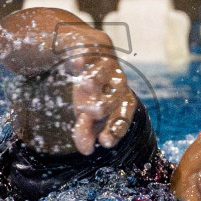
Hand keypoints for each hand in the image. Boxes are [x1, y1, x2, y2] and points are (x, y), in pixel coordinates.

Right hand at [59, 36, 136, 154]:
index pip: (123, 117)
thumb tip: (85, 152)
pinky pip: (88, 53)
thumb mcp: (87, 113)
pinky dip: (82, 58)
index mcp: (122, 102)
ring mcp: (107, 65)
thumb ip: (86, 131)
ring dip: (94, 80)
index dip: (116, 129)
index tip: (104, 142)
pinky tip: (77, 64)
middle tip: (87, 111)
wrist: (86, 54)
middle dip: (102, 106)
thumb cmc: (91, 91)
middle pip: (115, 97)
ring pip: (103, 73)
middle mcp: (119, 84)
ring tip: (83, 85)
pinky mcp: (91, 49)